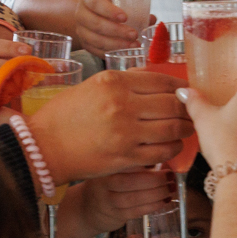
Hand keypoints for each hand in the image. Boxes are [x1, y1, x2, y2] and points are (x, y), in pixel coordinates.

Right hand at [26, 69, 190, 179]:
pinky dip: (174, 148)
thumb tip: (154, 81)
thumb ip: (123, 82)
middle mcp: (122, 104)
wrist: (43, 146)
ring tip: (186, 129)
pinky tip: (173, 146)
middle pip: (172, 104)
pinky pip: (162, 151)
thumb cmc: (64, 116)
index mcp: (114, 81)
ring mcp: (125, 132)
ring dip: (185, 129)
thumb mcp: (92, 86)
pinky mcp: (126, 156)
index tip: (187, 92)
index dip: (181, 87)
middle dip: (188, 109)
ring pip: (172, 128)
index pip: (162, 80)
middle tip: (192, 112)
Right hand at [65, 167, 176, 237]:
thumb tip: (164, 151)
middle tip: (170, 176)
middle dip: (155, 179)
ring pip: (134, 198)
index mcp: (105, 165)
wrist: (87, 207)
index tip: (165, 157)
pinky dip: (153, 206)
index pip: (126, 160)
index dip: (147, 159)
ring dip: (157, 194)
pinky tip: (164, 200)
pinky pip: (136, 211)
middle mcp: (103, 182)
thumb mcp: (115, 167)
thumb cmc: (108, 183)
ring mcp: (107, 200)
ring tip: (170, 189)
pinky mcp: (114, 215)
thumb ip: (135, 161)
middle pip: (129, 181)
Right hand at [70, 0, 145, 55]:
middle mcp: (81, 14)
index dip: (110, 11)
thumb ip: (133, 7)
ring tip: (133, 45)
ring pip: (96, 40)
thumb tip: (151, 19)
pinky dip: (112, 52)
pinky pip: (97, 51)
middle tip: (134, 34)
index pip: (96, 3)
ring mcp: (81, 31)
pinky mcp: (85, 44)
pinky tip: (125, 52)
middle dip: (117, 31)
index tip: (125, 17)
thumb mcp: (117, 0)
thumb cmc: (108, 5)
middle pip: (96, 24)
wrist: (89, 14)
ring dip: (116, 44)